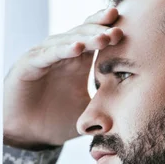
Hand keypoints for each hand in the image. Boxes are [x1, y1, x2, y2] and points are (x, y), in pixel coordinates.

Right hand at [3, 7, 122, 147]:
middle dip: (101, 30)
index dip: (109, 30)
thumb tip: (136, 107)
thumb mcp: (89, 112)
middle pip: (83, 33)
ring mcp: (44, 57)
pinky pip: (47, 55)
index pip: (95, 39)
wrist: (28, 136)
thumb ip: (107, 105)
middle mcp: (61, 55)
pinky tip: (77, 48)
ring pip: (66, 40)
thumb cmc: (57, 122)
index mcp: (78, 63)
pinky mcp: (28, 65)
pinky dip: (62, 50)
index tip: (129, 27)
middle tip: (119, 29)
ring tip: (103, 37)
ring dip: (86, 38)